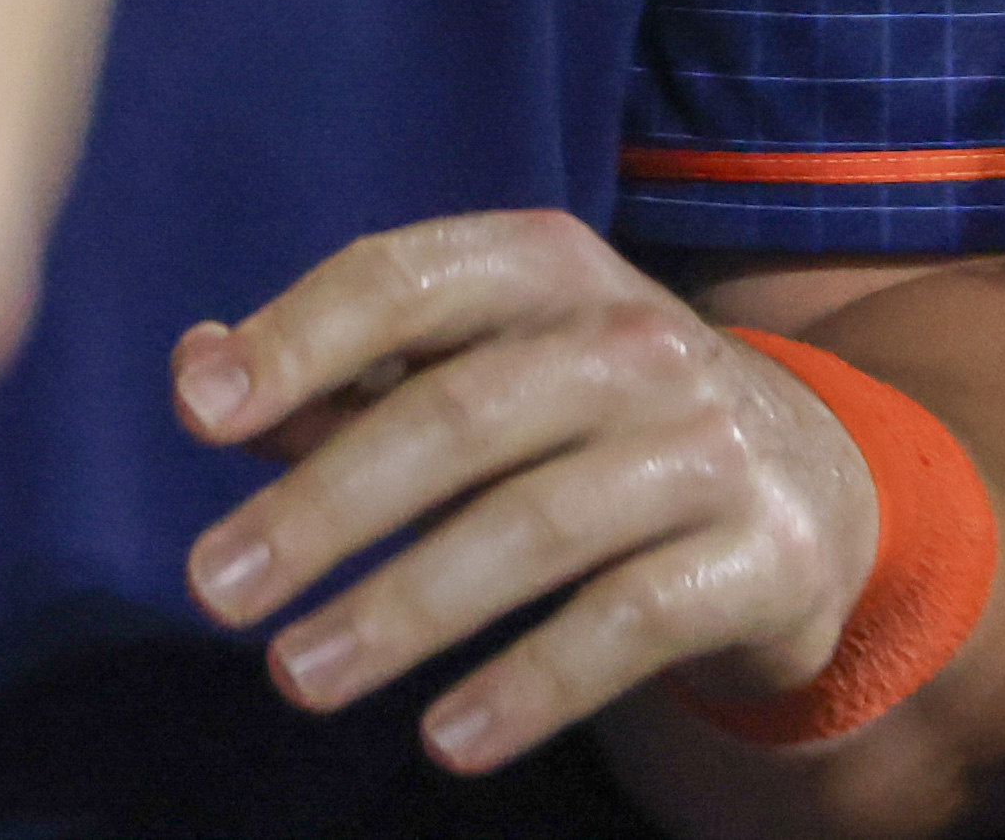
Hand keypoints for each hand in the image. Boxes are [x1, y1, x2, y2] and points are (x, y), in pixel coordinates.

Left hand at [167, 216, 873, 772]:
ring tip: (297, 675)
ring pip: (532, 527)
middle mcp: (632, 340)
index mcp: (543, 266)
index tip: (198, 414)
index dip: (297, 340)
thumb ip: (331, 375)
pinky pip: (629, 623)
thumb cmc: (581, 420)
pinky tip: (445, 738)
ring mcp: (705, 446)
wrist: (809, 486)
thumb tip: (195, 373)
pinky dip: (530, 683)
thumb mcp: (470, 370)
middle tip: (212, 587)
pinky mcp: (763, 556)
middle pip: (453, 416)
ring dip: (403, 609)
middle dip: (321, 506)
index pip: (403, 279)